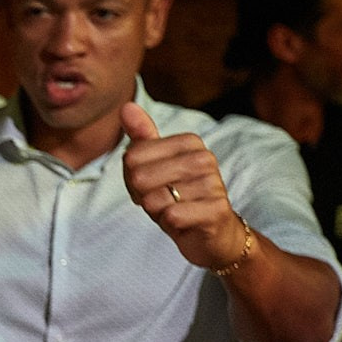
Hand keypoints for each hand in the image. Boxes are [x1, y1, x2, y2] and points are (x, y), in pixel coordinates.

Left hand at [120, 103, 248, 271]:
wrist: (214, 235)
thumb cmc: (180, 198)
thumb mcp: (156, 167)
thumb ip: (142, 138)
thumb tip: (126, 106)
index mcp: (190, 142)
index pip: (132, 157)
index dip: (132, 178)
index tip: (153, 185)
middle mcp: (204, 158)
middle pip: (139, 177)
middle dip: (142, 196)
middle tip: (162, 201)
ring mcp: (212, 184)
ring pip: (153, 199)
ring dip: (157, 212)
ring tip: (175, 210)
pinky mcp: (215, 210)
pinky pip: (171, 215)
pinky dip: (169, 224)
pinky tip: (183, 222)